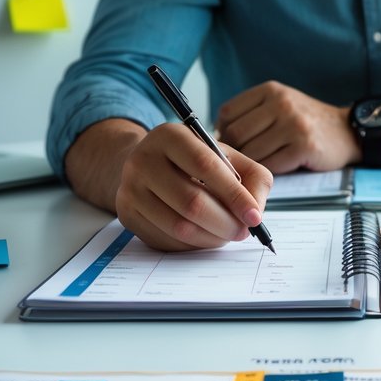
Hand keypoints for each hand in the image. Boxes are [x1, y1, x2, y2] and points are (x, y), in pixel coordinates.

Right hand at [114, 123, 272, 252]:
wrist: (149, 165)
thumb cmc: (195, 162)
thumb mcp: (226, 157)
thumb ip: (252, 179)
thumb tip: (254, 213)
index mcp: (171, 135)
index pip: (206, 166)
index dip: (234, 195)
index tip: (254, 217)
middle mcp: (143, 159)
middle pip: (192, 202)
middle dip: (226, 223)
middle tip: (243, 231)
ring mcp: (130, 188)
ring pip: (179, 227)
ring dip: (211, 237)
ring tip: (226, 233)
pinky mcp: (126, 214)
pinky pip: (167, 240)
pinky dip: (193, 244)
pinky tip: (203, 234)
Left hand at [216, 81, 359, 173]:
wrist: (346, 131)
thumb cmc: (305, 122)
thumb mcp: (279, 104)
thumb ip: (251, 114)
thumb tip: (215, 137)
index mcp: (270, 91)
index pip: (228, 112)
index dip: (221, 132)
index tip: (228, 144)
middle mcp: (281, 103)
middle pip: (236, 134)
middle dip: (233, 152)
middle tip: (238, 162)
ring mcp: (293, 124)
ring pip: (251, 152)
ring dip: (249, 165)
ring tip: (255, 168)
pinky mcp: (304, 146)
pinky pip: (270, 164)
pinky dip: (266, 172)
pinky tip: (272, 170)